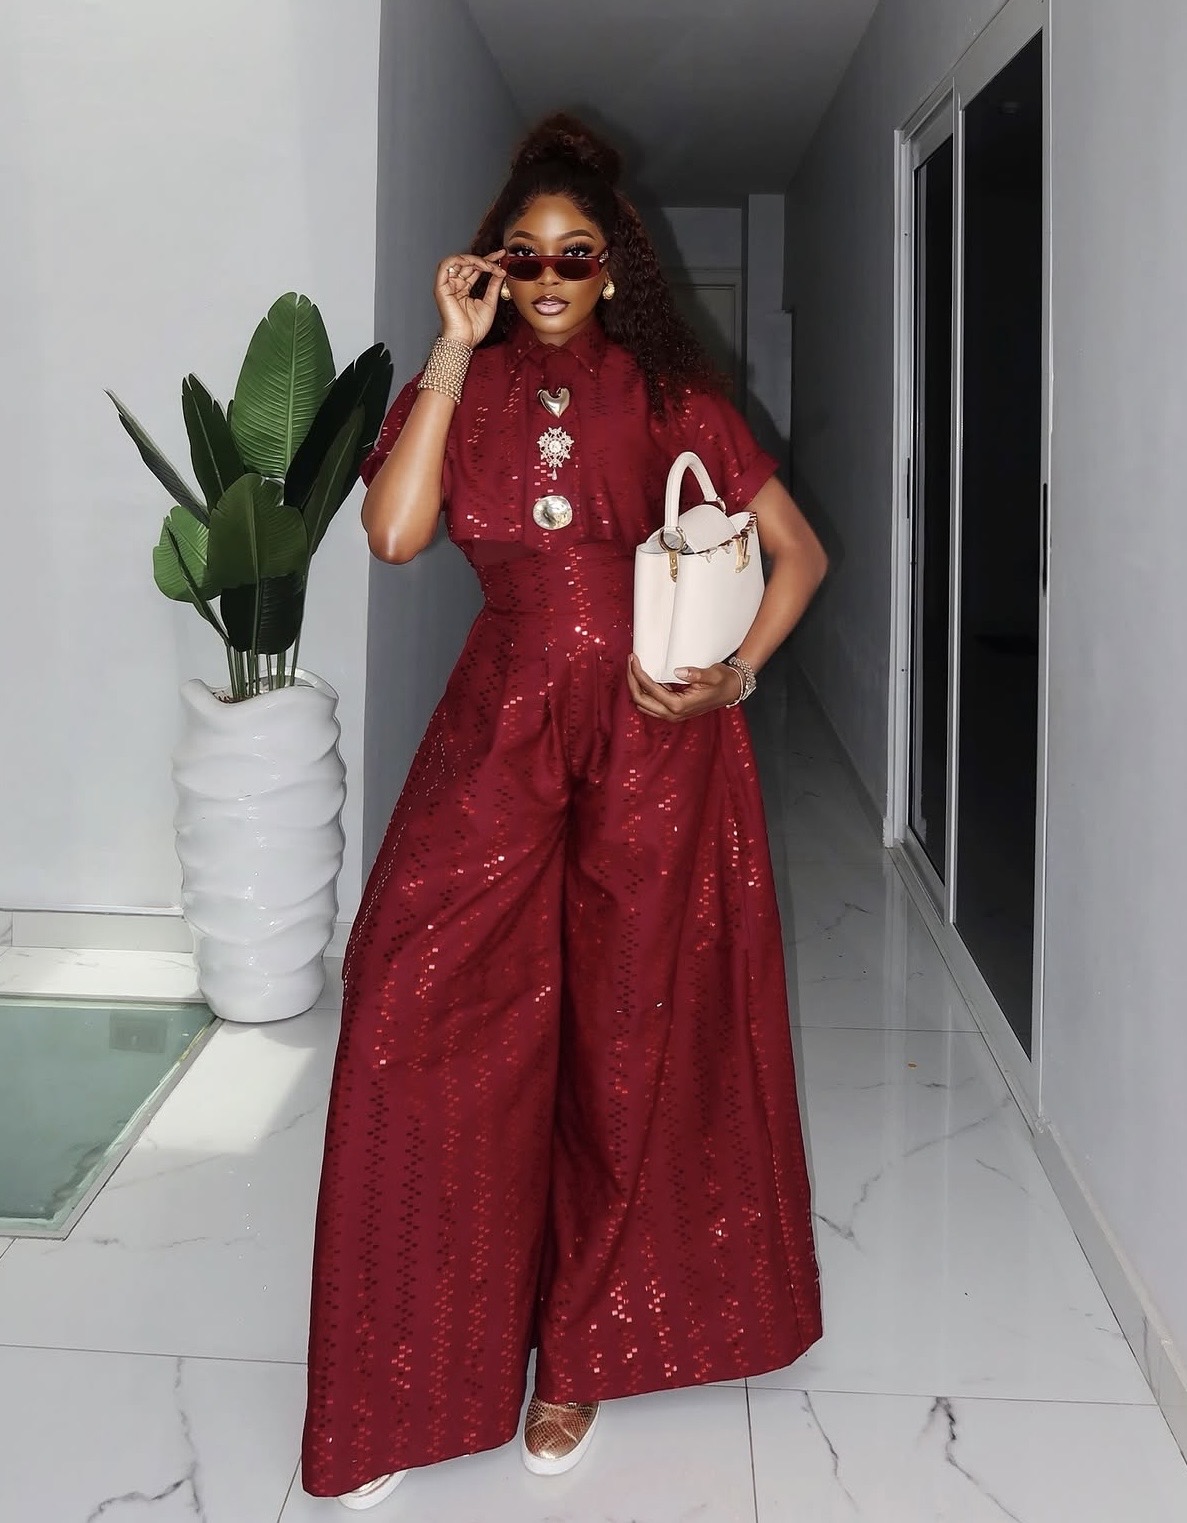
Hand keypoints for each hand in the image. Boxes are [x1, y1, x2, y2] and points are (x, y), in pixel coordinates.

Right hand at [434, 251, 505, 348]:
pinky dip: (460, 260)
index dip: (488, 260)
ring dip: (475, 259)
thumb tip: (500, 271)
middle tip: (499, 258)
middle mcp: (455, 285)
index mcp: (464, 289)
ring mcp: (447, 285)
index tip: (501, 255)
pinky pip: (446, 265)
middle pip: (468, 263)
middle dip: (485, 258)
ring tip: (489, 265)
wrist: (465, 340)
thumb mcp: (490, 303)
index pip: (475, 269)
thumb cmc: (475, 328)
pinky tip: (475, 263)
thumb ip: (493, 286)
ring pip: (458, 261)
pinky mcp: (441, 287)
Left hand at [626, 654, 744, 721]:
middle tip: (630, 661)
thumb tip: (678, 671)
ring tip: (634, 667)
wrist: (731, 691)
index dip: (638, 674)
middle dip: (631, 680)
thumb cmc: (722, 682)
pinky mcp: (672, 712)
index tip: (634, 658)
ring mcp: (672, 715)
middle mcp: (673, 714)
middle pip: (640, 699)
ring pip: (642, 704)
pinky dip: (643, 691)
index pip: (650, 690)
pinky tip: (644, 676)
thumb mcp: (712, 674)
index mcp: (679, 705)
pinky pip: (650, 704)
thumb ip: (695, 674)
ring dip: (635, 686)